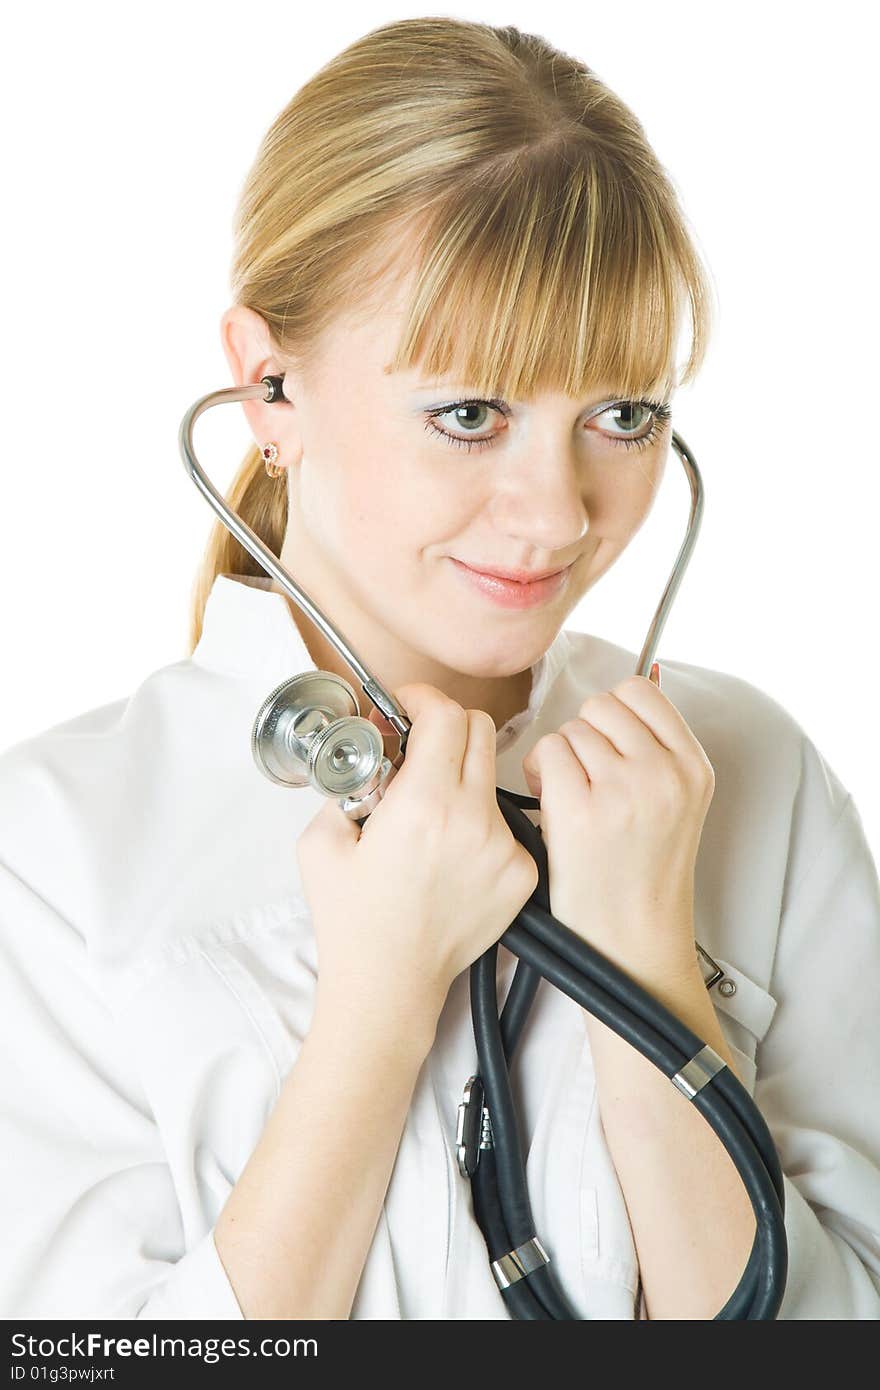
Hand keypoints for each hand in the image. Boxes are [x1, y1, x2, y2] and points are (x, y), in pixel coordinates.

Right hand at [296, 683, 538, 1040]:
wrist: (389, 986)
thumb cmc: (352, 921)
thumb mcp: (320, 842)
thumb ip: (343, 788)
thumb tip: (366, 760)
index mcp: (424, 804)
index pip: (447, 715)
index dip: (422, 699)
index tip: (406, 705)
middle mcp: (474, 820)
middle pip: (481, 731)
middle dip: (447, 727)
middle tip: (418, 746)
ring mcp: (504, 848)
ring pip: (491, 778)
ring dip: (462, 777)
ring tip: (429, 814)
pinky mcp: (521, 874)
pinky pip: (504, 825)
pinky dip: (478, 825)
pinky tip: (450, 855)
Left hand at [521, 664, 714, 982]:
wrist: (634, 939)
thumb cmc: (641, 873)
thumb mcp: (673, 804)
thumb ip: (652, 752)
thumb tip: (608, 703)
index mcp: (693, 767)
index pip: (642, 691)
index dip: (613, 714)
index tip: (608, 746)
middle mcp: (666, 773)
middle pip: (602, 706)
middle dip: (585, 735)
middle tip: (586, 779)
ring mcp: (626, 791)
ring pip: (571, 730)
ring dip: (561, 758)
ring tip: (572, 800)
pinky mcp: (584, 811)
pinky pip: (549, 752)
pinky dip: (541, 774)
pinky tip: (553, 806)